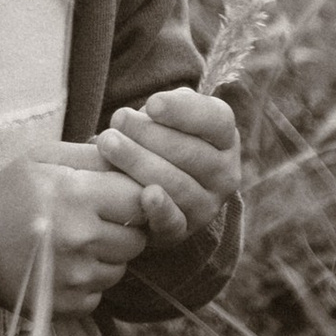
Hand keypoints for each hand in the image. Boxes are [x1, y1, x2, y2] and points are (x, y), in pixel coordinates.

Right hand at [0, 142, 165, 315]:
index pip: (141, 199)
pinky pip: (100, 293)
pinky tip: (64, 267)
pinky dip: (88, 282)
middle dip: (123, 229)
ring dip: (106, 257)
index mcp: (77, 193)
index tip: (114, 198)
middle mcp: (80, 237)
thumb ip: (92, 154)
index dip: (131, 197)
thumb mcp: (43, 157)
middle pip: (138, 238)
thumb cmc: (10, 193)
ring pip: (121, 268)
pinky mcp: (68, 304)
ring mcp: (74, 275)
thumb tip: (133, 160)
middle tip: (94, 222)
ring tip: (75, 244)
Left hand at [94, 87, 241, 244]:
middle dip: (150, 134)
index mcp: (226, 138)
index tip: (151, 104)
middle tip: (117, 119)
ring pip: (178, 184)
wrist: (154, 189)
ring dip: (140, 162)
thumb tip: (149, 111)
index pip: (216, 119)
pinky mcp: (184, 230)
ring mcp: (208, 205)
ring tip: (108, 143)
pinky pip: (174, 222)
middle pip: (191, 152)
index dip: (184, 111)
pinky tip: (145, 196)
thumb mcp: (169, 118)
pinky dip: (161, 210)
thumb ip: (165, 109)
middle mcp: (225, 173)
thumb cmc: (158, 141)